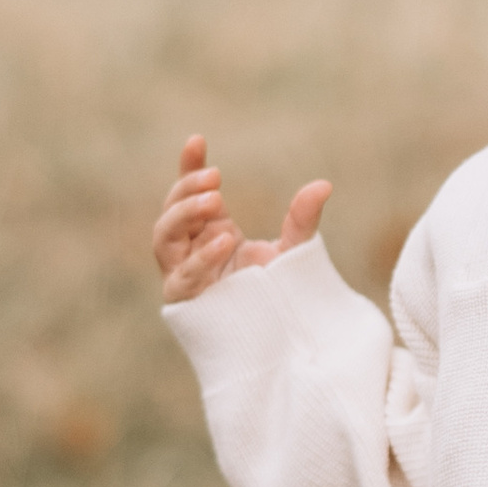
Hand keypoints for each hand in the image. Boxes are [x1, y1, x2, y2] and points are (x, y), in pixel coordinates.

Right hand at [154, 133, 332, 302]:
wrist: (283, 346)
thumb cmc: (281, 298)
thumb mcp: (295, 252)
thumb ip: (302, 220)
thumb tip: (323, 185)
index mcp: (211, 233)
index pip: (190, 194)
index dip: (188, 167)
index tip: (197, 140)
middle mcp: (192, 252)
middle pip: (171, 214)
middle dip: (186, 192)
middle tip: (215, 179)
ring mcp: (185, 276)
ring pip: (164, 239)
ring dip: (184, 216)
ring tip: (215, 200)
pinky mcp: (187, 303)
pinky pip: (183, 277)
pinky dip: (201, 257)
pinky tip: (224, 239)